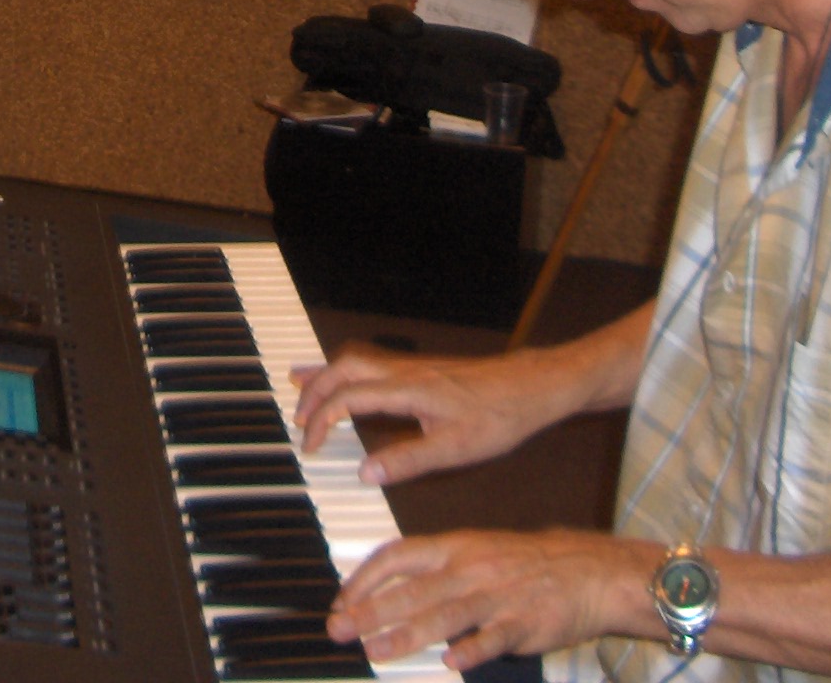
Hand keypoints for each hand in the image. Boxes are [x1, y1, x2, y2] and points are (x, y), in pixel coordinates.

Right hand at [293, 344, 557, 483]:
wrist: (532, 387)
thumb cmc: (500, 417)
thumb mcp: (457, 450)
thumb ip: (408, 461)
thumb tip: (364, 472)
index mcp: (409, 389)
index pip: (348, 398)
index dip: (321, 421)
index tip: (310, 447)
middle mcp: (404, 370)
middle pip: (342, 369)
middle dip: (313, 393)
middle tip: (297, 422)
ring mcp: (412, 365)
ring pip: (354, 359)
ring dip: (325, 375)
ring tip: (300, 387)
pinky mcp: (421, 368)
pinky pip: (371, 361)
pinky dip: (347, 370)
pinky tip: (344, 377)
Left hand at [329, 527, 645, 671]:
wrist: (586, 570)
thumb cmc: (523, 563)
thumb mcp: (475, 551)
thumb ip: (434, 571)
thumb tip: (388, 590)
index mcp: (455, 547)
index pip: (397, 556)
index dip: (364, 578)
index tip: (341, 601)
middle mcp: (470, 569)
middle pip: (412, 589)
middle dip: (371, 609)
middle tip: (339, 628)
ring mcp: (497, 596)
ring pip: (445, 614)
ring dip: (407, 633)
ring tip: (375, 650)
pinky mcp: (524, 623)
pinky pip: (495, 636)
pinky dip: (474, 649)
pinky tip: (453, 662)